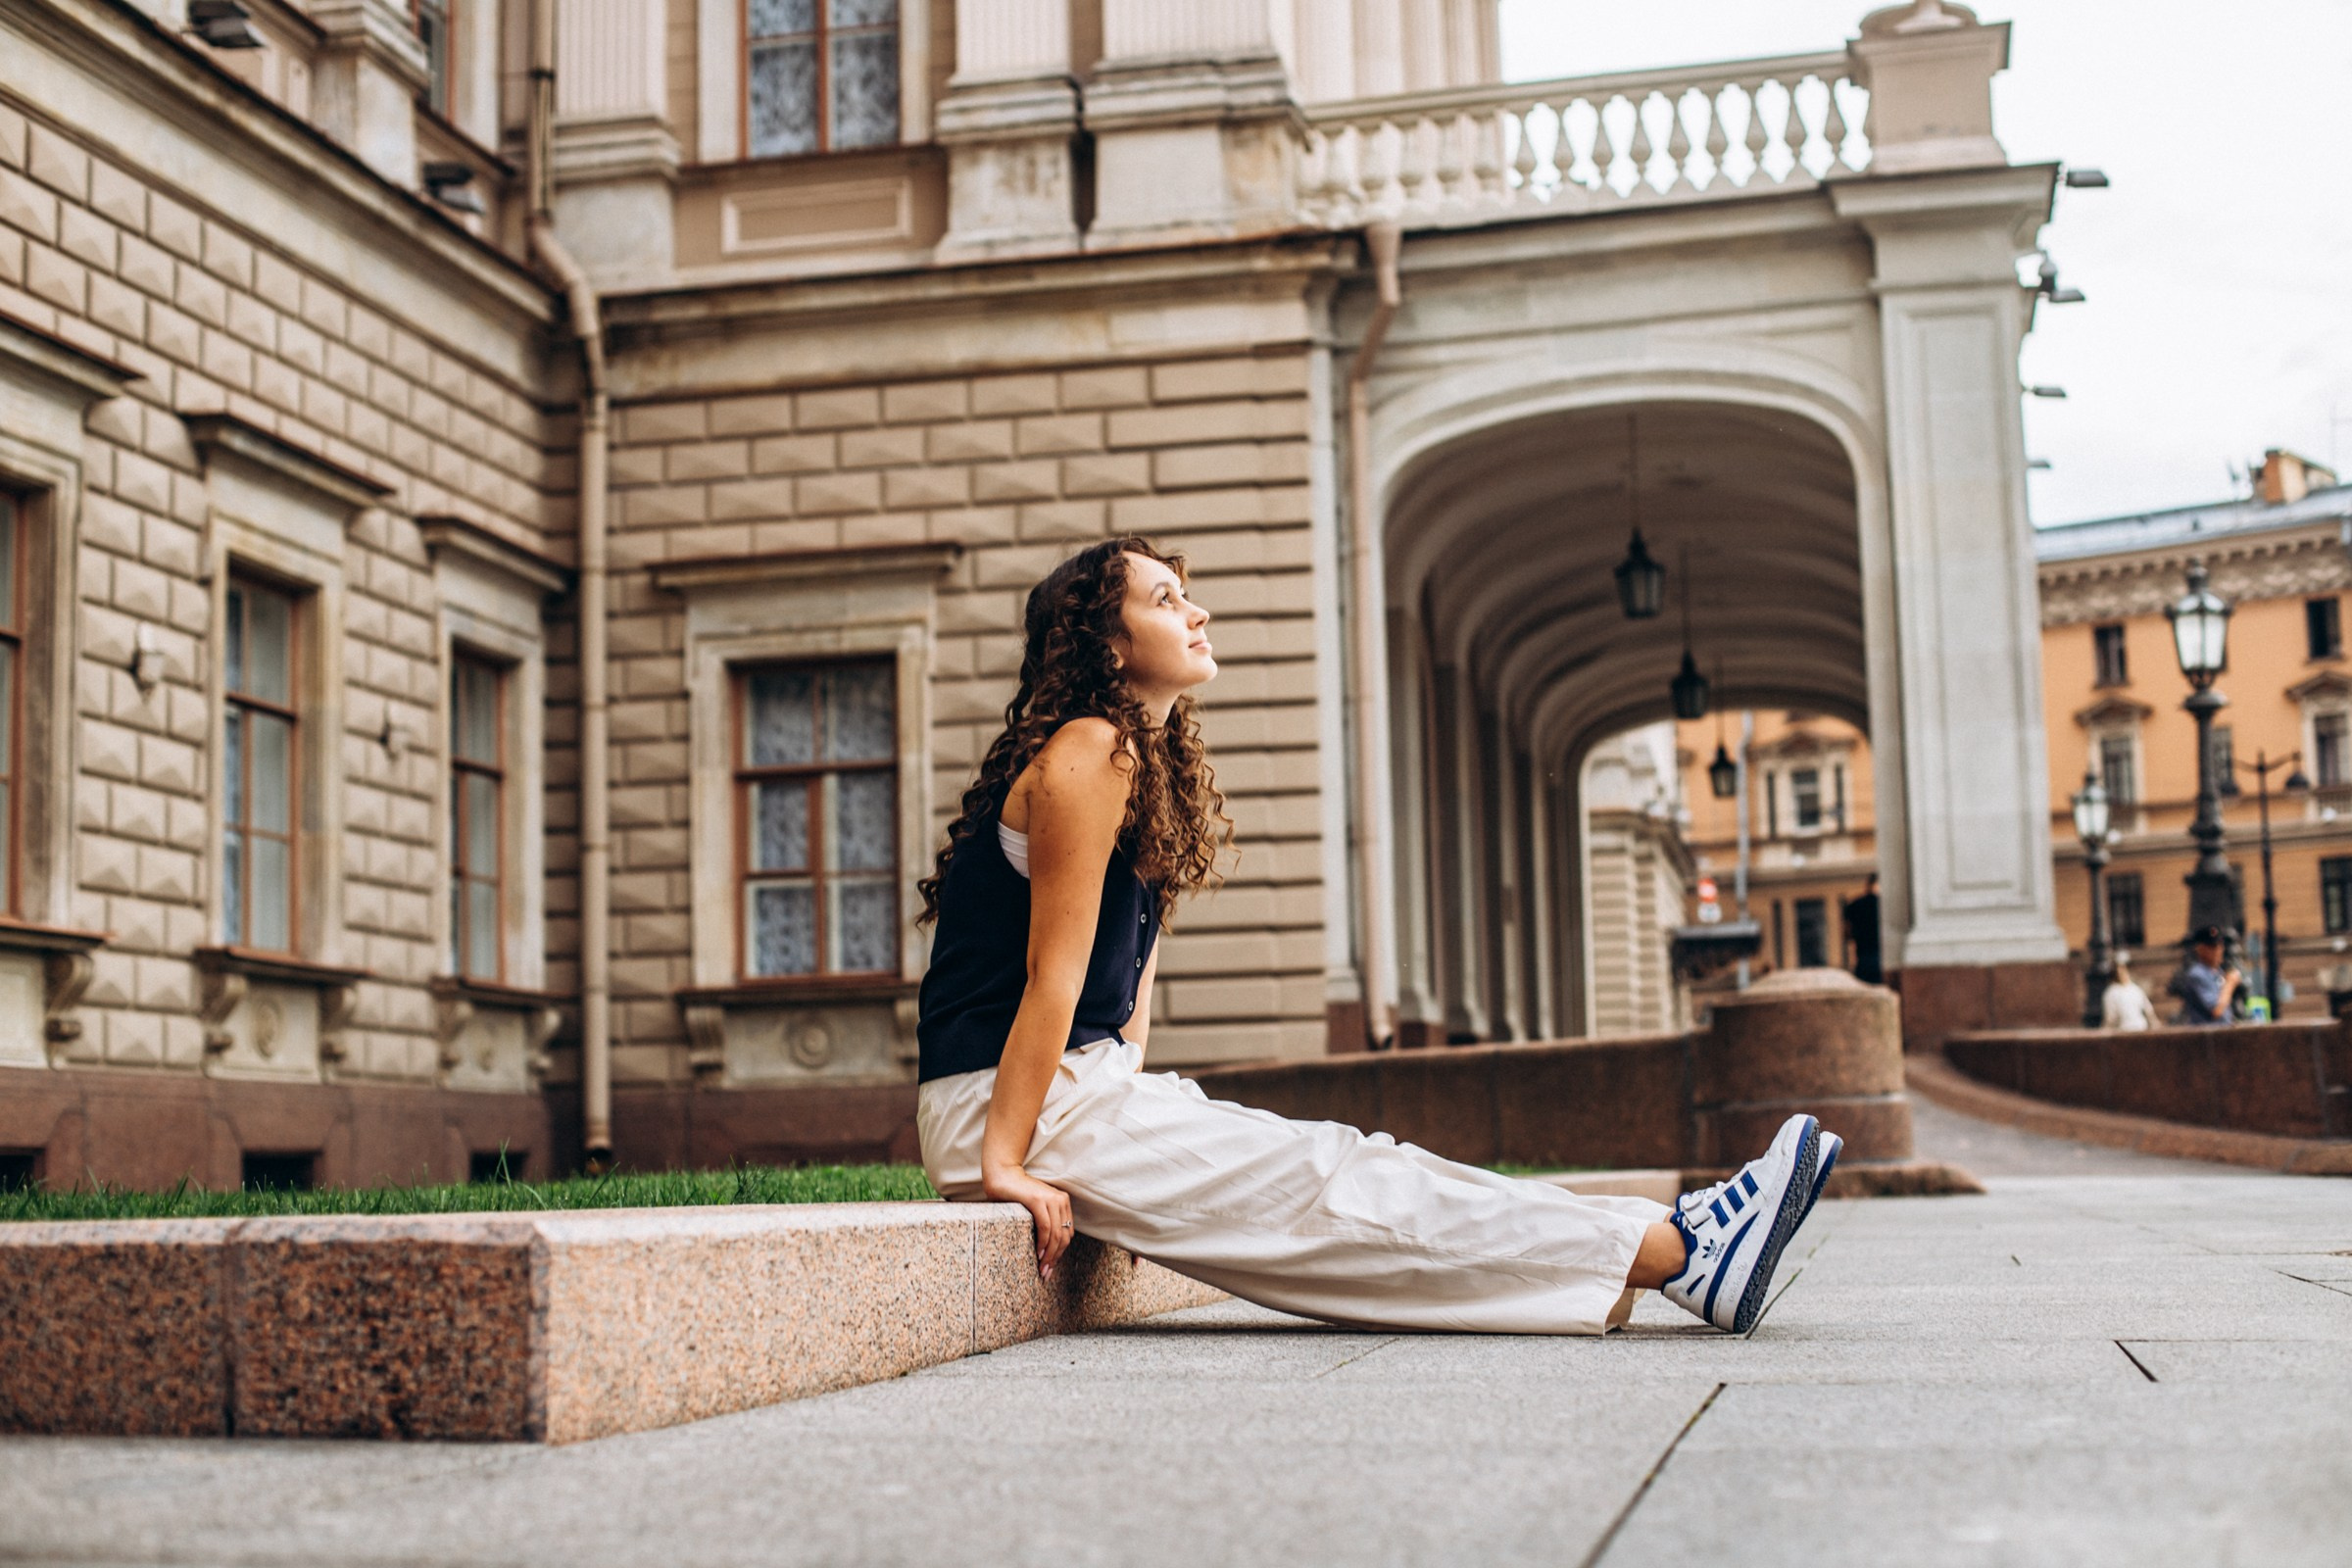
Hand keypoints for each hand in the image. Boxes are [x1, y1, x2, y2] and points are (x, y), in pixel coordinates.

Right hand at [982, 1162, 1075, 1278]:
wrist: (1003, 1176)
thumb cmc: (1016, 1196)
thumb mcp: (1036, 1209)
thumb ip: (1045, 1222)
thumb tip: (1047, 1250)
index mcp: (1063, 1203)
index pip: (1067, 1234)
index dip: (1060, 1253)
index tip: (1050, 1267)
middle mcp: (1060, 1200)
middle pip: (1064, 1237)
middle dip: (1055, 1258)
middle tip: (1045, 1273)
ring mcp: (1051, 1199)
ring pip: (1056, 1235)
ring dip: (1049, 1255)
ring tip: (1041, 1268)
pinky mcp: (1038, 1200)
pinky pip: (1046, 1227)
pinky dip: (1043, 1243)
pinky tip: (1038, 1254)